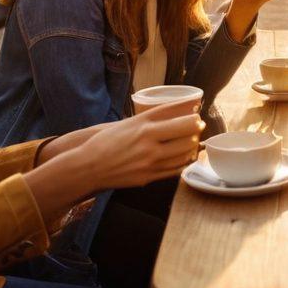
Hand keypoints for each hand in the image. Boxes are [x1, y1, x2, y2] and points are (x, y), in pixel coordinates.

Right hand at [84, 99, 204, 189]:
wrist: (89, 167)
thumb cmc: (106, 142)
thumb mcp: (128, 123)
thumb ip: (151, 118)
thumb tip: (176, 110)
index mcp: (143, 124)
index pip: (176, 114)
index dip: (191, 113)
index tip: (196, 111)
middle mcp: (148, 141)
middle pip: (186, 132)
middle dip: (196, 128)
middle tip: (198, 125)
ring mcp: (150, 160)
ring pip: (184, 152)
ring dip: (193, 145)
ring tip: (193, 140)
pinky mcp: (149, 176)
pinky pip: (175, 169)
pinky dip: (184, 161)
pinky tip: (185, 157)